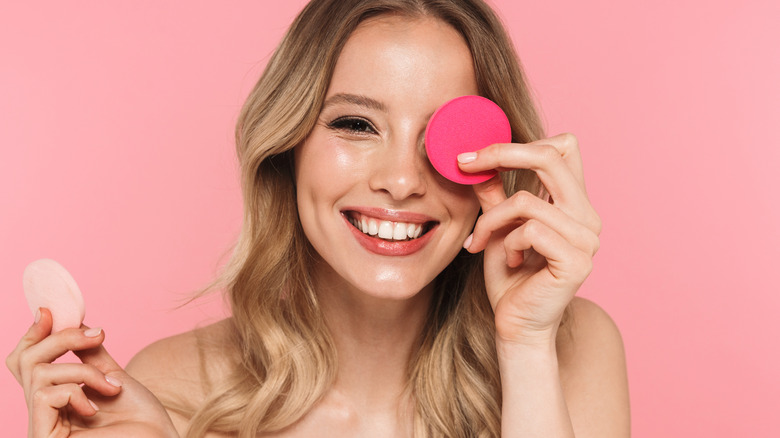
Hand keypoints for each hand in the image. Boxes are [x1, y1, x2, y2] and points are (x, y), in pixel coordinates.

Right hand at [6, 308, 177, 437]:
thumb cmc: (139, 419)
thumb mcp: (112, 376)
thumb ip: (90, 354)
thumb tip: (76, 322)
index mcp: (56, 398)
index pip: (27, 362)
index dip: (34, 334)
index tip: (50, 311)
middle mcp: (42, 412)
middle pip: (26, 360)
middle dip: (62, 338)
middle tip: (97, 336)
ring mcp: (41, 426)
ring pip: (39, 373)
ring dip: (83, 371)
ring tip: (112, 386)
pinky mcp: (42, 437)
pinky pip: (44, 395)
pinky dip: (75, 391)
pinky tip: (95, 409)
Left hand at [460, 133, 600, 345]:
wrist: (516, 325)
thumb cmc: (510, 277)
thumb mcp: (498, 226)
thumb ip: (495, 194)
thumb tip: (476, 160)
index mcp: (574, 204)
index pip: (563, 148)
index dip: (519, 143)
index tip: (476, 155)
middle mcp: (587, 217)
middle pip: (552, 157)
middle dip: (502, 154)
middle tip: (465, 164)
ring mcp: (587, 239)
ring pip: (526, 201)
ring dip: (492, 219)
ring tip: (481, 241)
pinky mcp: (576, 261)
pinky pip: (530, 230)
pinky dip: (507, 243)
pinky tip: (510, 261)